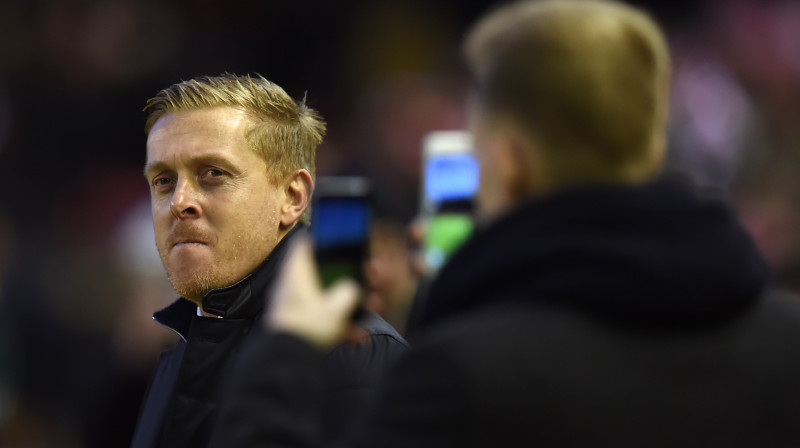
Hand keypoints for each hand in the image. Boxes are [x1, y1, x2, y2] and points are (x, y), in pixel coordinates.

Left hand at [267, 233, 359, 349]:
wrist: (288, 361)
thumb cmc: (308, 327)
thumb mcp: (337, 307)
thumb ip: (350, 293)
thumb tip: (353, 289)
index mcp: (297, 273)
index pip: (303, 245)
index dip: (320, 238)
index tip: (338, 240)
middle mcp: (292, 286)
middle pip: (320, 273)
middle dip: (344, 278)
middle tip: (364, 279)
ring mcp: (295, 306)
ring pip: (325, 298)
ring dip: (346, 304)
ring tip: (368, 311)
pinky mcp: (299, 325)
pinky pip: (323, 319)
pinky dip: (340, 326)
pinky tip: (359, 338)